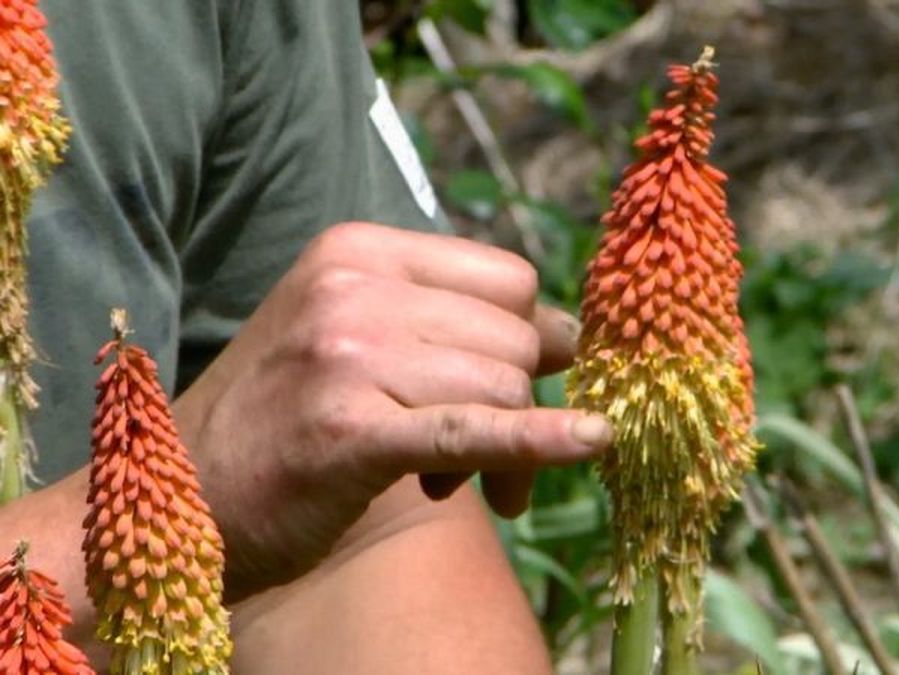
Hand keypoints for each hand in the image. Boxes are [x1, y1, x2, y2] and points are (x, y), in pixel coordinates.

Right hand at [173, 222, 610, 600]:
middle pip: (515, 336)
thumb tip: (570, 337)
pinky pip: (476, 431)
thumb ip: (449, 324)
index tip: (509, 388)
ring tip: (451, 479)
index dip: (527, 338)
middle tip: (479, 459)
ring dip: (503, 449)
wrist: (177, 497)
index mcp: (359, 251)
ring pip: (506, 387)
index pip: (507, 278)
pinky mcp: (348, 431)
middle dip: (522, 402)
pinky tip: (590, 443)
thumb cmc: (283, 420)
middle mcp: (352, 287)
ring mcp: (347, 355)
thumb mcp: (355, 337)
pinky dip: (539, 443)